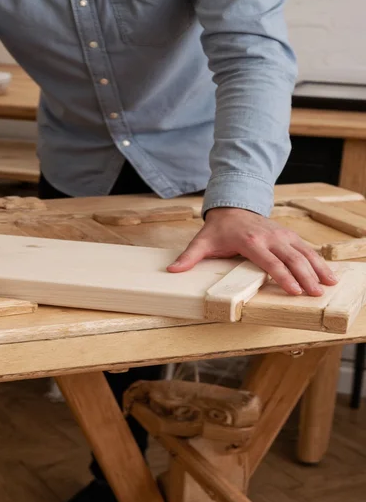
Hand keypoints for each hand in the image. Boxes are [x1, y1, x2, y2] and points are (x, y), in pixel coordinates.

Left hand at [167, 207, 337, 296]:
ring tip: (329, 285)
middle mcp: (270, 237)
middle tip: (315, 294)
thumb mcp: (201, 242)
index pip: (270, 262)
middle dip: (305, 276)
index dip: (282, 276)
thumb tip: (172, 271)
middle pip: (292, 258)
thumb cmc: (218, 229)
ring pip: (304, 252)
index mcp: (250, 242)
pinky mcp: (288, 235)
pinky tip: (328, 274)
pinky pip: (306, 248)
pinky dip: (319, 260)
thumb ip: (189, 257)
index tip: (294, 290)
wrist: (232, 207)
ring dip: (318, 268)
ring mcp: (282, 235)